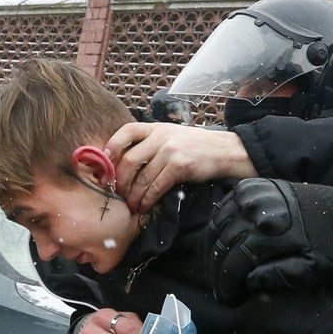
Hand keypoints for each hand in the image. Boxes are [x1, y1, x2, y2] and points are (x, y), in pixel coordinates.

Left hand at [104, 122, 257, 213]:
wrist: (226, 151)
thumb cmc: (198, 147)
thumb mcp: (173, 136)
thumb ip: (152, 143)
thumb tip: (126, 163)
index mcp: (156, 127)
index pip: (125, 132)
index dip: (110, 149)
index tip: (106, 167)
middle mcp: (161, 136)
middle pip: (129, 159)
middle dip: (120, 181)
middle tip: (118, 194)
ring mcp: (170, 150)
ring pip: (142, 176)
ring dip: (134, 195)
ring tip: (132, 205)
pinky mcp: (180, 165)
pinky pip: (157, 186)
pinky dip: (148, 199)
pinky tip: (146, 206)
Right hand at [206, 178, 332, 304]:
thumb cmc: (328, 244)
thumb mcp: (313, 269)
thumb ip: (281, 277)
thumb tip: (248, 282)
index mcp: (270, 234)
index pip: (233, 265)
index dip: (227, 287)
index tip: (228, 300)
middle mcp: (256, 212)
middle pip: (222, 247)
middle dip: (217, 274)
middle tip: (221, 291)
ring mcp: (252, 195)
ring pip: (217, 227)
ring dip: (212, 252)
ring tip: (218, 271)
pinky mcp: (251, 186)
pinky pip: (223, 209)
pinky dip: (217, 228)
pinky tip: (221, 245)